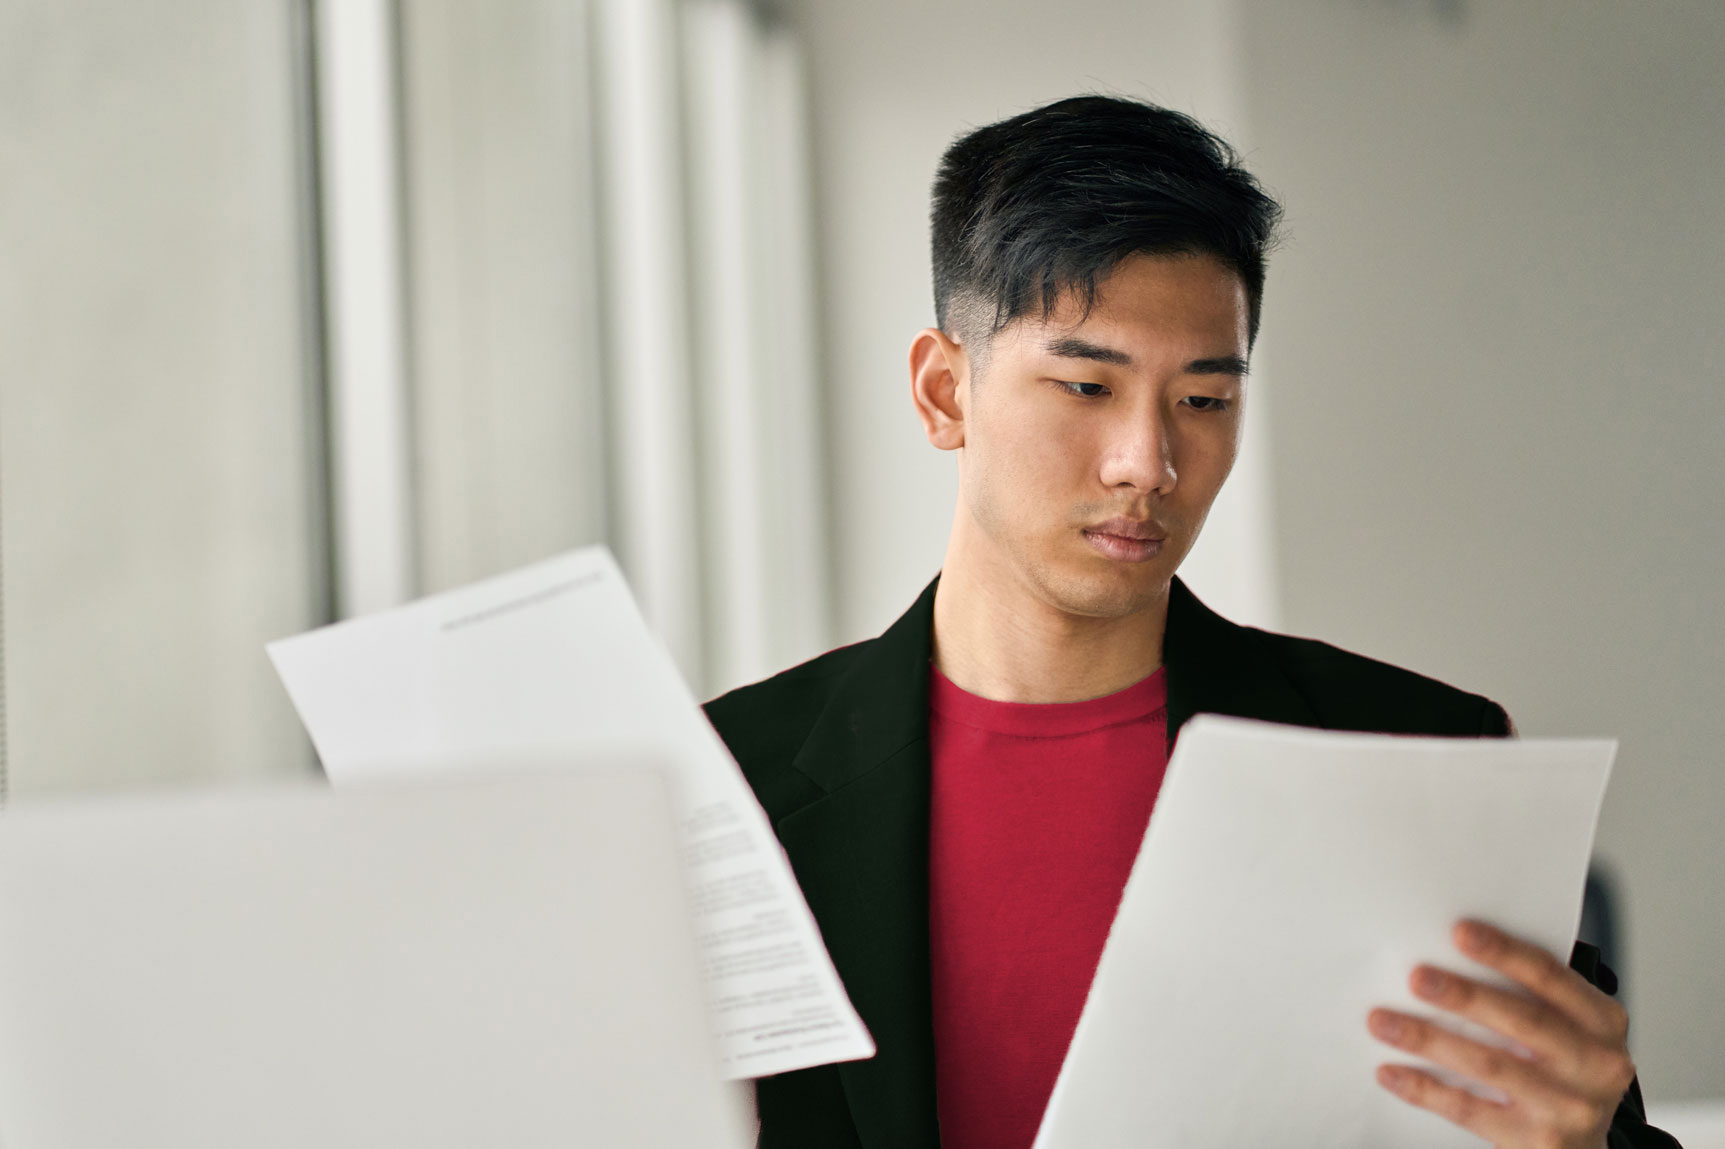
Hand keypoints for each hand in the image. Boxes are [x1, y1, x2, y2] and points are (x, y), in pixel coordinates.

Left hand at [1367, 920, 1633, 1148]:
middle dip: (1465, 996)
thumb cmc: (1565, 1073)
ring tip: (1384, 1021)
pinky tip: (1392, 1071)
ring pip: (1490, 1064)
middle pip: (1523, 1020)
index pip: (1551, 977)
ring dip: (1429, 1039)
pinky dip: (1425, 1089)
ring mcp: (1572, 1107)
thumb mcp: (1568, 1030)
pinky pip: (1470, 1110)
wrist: (1584, 1147)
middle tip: (1417, 977)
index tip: (1460, 932)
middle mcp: (1597, 1064)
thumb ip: (1530, 995)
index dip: (1504, 952)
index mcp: (1602, 1022)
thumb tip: (1449, 956)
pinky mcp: (1539, 1143)